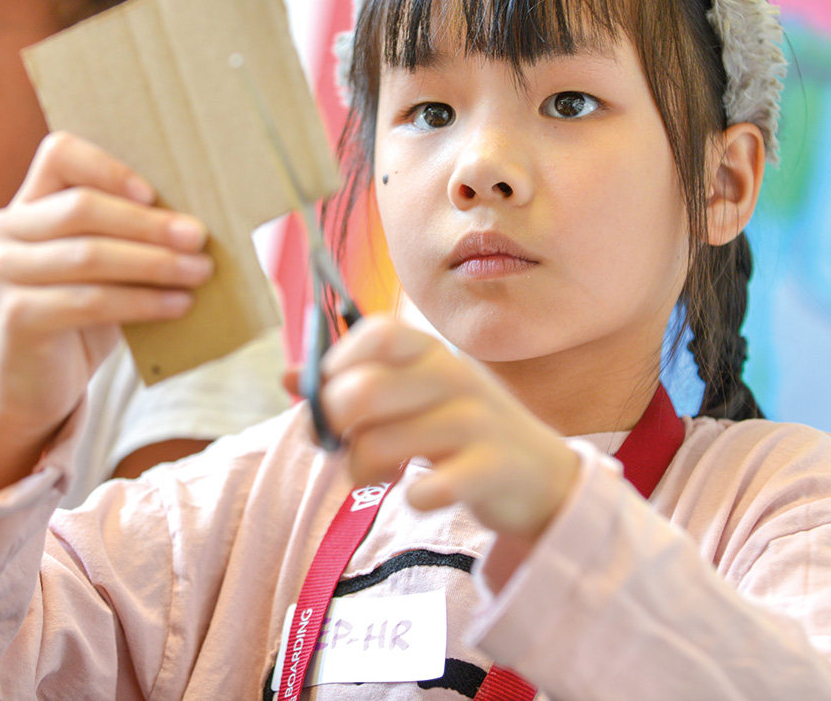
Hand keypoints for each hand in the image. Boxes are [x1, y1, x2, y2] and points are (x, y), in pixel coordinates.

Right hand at [0, 132, 212, 490]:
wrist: (35, 382)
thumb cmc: (80, 311)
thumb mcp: (100, 265)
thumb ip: (127, 235)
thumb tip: (198, 221)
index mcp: (28, 203)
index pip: (60, 154)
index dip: (109, 168)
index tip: (153, 192)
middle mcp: (6, 229)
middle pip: (81, 208)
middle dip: (148, 223)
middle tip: (199, 237)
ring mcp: (4, 272)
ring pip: (89, 256)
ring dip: (154, 263)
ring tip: (199, 272)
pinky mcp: (16, 316)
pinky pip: (89, 302)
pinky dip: (141, 302)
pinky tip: (177, 305)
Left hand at [320, 317, 579, 549]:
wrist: (543, 477)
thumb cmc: (462, 431)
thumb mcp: (413, 398)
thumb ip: (354, 383)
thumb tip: (288, 376)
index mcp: (431, 351)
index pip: (376, 332)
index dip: (339, 363)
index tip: (333, 396)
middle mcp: (453, 376)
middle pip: (363, 390)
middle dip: (336, 426)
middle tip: (345, 446)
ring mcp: (476, 421)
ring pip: (380, 444)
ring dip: (362, 470)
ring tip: (377, 475)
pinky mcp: (491, 468)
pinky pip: (428, 489)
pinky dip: (413, 499)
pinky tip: (421, 495)